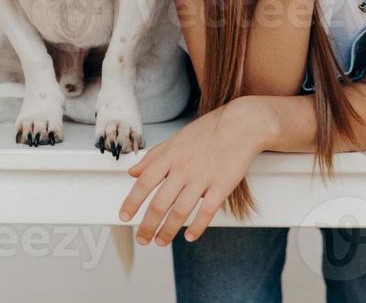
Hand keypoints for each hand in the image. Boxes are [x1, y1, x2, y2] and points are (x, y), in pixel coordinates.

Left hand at [117, 99, 269, 245]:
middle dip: (148, 225)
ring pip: (180, 211)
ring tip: (161, 241)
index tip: (124, 216)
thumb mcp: (175, 140)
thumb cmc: (207, 131)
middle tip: (142, 238)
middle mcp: (183, 168)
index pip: (145, 182)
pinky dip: (197, 227)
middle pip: (160, 203)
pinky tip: (189, 237)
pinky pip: (207, 212)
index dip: (132, 201)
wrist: (241, 124)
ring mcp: (203, 178)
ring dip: (168, 230)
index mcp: (170, 156)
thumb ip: (153, 157)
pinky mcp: (222, 186)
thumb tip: (132, 172)